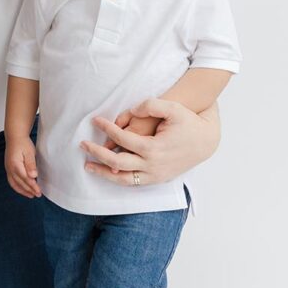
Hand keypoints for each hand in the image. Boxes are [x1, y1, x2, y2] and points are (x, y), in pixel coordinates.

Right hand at [5, 135, 40, 197]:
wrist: (14, 137)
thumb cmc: (23, 144)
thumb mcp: (29, 152)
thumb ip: (31, 164)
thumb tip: (33, 176)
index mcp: (15, 165)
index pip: (25, 179)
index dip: (32, 186)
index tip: (39, 191)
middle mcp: (10, 169)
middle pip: (20, 183)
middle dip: (29, 190)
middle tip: (38, 194)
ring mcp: (8, 169)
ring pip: (15, 184)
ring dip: (23, 191)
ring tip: (31, 195)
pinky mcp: (8, 169)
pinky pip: (12, 181)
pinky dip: (18, 187)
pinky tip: (23, 189)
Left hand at [81, 98, 220, 186]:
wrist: (206, 142)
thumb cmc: (188, 122)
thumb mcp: (173, 108)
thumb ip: (151, 105)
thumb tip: (131, 110)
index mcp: (154, 148)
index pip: (122, 139)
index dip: (106, 128)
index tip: (95, 120)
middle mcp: (152, 165)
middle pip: (116, 162)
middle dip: (97, 153)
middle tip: (82, 144)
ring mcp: (154, 175)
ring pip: (123, 179)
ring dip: (103, 172)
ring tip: (87, 165)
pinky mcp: (156, 180)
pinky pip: (132, 183)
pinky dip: (117, 178)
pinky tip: (106, 171)